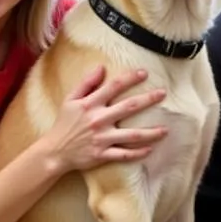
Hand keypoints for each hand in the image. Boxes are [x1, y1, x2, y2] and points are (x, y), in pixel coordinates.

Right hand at [44, 66, 167, 173]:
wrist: (54, 151)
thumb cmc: (64, 123)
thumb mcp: (70, 100)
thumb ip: (86, 83)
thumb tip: (101, 67)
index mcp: (90, 104)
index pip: (113, 87)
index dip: (130, 78)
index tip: (144, 73)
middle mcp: (98, 120)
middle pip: (129, 107)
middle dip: (148, 99)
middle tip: (163, 94)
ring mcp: (102, 138)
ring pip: (132, 135)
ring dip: (151, 132)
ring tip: (166, 130)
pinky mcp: (102, 154)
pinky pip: (124, 154)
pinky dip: (138, 153)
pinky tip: (151, 149)